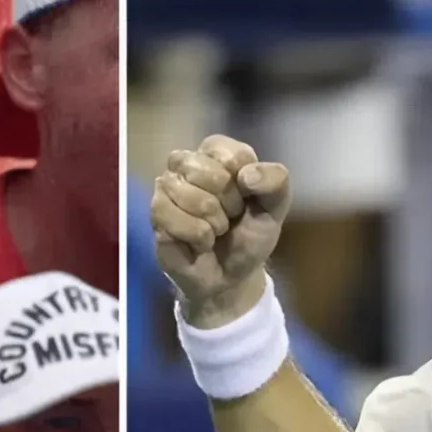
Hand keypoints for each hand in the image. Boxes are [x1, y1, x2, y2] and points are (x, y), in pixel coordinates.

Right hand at [152, 133, 290, 327]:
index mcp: (218, 152)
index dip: (245, 185)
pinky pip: (174, 218)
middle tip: (229, 218)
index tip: (246, 200)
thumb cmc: (250, 236)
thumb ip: (275, 182)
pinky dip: (196, 237)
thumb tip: (247, 176)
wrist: (231, 279)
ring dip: (212, 223)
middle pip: (209, 172)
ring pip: (190, 195)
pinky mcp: (156, 212)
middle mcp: (188, 162)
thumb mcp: (275, 208)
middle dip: (227, 205)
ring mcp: (167, 185)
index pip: (233, 155)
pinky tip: (199, 243)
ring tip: (215, 231)